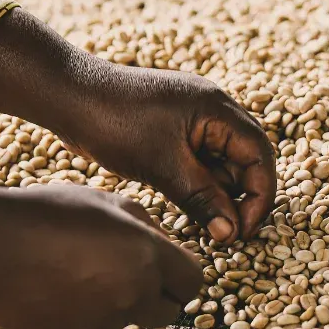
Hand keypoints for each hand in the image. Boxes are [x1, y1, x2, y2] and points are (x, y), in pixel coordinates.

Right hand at [0, 171, 204, 328]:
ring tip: (74, 269)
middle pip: (168, 313)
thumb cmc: (45, 211)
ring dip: (113, 303)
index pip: (194, 283)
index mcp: (148, 257)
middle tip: (126, 272)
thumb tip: (162, 244)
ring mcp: (99, 323)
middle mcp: (131, 297)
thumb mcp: (104, 200)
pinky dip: (78, 314)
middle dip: (156, 296)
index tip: (166, 268)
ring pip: (124, 320)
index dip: (182, 274)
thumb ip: (144, 224)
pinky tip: (51, 286)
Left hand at [53, 63, 278, 244]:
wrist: (68, 95)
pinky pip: (197, 158)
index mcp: (217, 108)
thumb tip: (231, 233)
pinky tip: (185, 205)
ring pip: (220, 161)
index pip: (259, 154)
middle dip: (240, 197)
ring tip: (203, 223)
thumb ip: (203, 199)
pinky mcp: (171, 128)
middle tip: (225, 233)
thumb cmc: (115, 122)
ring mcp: (191, 117)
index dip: (259, 195)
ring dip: (217, 192)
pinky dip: (197, 183)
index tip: (245, 230)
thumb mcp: (163, 166)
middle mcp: (211, 108)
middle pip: (245, 158)